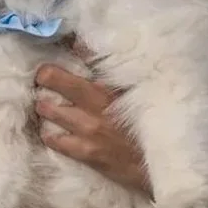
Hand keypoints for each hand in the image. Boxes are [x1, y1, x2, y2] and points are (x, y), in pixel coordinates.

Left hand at [34, 40, 152, 199]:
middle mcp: (95, 102)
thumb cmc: (154, 123)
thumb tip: (86, 46)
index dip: (63, 53)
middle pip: (52, 79)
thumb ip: (113, 68)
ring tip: (47, 105)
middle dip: (45, 77)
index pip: (81, 54)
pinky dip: (49, 133)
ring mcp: (88, 128)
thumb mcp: (139, 90)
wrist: (163, 161)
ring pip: (47, 109)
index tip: (54, 58)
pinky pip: (54, 140)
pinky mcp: (86, 152)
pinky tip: (51, 131)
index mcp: (111, 82)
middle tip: (44, 80)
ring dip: (44, 105)